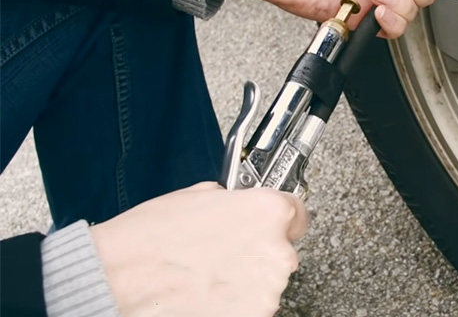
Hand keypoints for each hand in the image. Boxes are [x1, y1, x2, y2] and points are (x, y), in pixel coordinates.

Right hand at [90, 182, 307, 316]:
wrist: (115, 281)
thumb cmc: (148, 239)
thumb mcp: (198, 196)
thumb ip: (235, 203)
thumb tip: (242, 207)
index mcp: (267, 213)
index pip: (298, 214)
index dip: (279, 219)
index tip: (269, 225)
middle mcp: (275, 253)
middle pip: (280, 252)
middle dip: (255, 253)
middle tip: (220, 255)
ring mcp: (266, 293)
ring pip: (264, 284)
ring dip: (244, 282)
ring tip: (204, 277)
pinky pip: (250, 308)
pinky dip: (234, 306)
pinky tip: (204, 295)